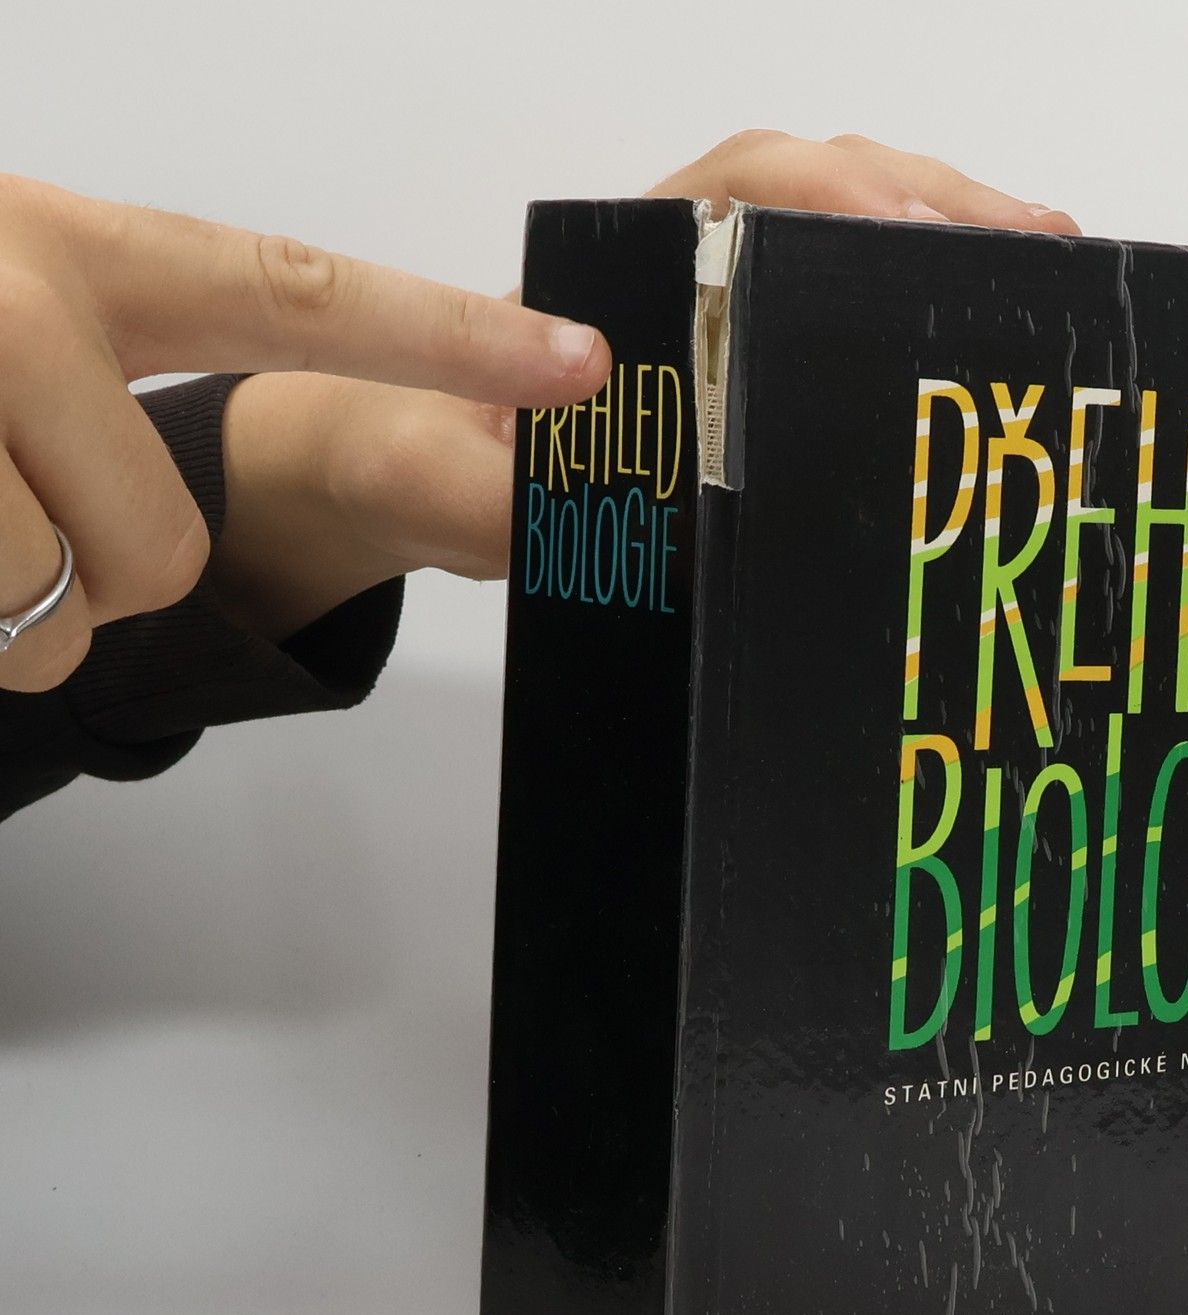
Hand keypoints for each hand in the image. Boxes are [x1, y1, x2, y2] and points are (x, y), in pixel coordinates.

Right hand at [0, 174, 610, 692]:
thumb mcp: (31, 291)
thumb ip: (173, 345)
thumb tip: (408, 444)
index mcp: (86, 254)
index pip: (300, 297)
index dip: (449, 339)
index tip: (577, 362)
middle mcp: (20, 306)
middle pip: (165, 548)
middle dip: (117, 572)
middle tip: (40, 504)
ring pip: (71, 604)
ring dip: (26, 601)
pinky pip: (5, 634)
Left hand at [211, 134, 1080, 639]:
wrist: (404, 468)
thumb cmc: (425, 457)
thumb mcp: (436, 488)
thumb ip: (478, 496)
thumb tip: (557, 508)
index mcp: (610, 275)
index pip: (734, 193)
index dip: (829, 198)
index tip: (901, 229)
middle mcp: (674, 267)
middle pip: (817, 188)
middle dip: (931, 201)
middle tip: (1030, 244)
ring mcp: (713, 302)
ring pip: (840, 225)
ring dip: (942, 232)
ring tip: (1039, 262)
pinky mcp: (739, 348)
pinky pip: (838, 289)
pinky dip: (916, 288)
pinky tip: (977, 318)